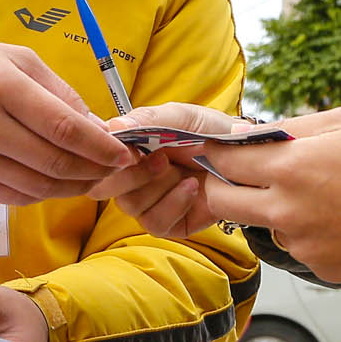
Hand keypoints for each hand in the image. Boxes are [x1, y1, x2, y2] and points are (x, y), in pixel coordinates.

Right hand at [0, 37, 134, 204]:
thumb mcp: (16, 58)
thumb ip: (59, 93)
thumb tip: (98, 128)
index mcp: (1, 87)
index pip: (64, 128)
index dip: (101, 146)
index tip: (126, 153)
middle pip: (55, 163)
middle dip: (95, 170)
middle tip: (117, 168)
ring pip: (39, 187)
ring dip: (75, 187)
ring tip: (94, 176)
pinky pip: (16, 196)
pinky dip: (45, 192)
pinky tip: (60, 180)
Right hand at [87, 102, 242, 236]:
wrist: (244, 158)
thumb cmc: (211, 133)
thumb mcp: (181, 117)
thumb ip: (148, 119)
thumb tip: (114, 126)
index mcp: (128, 149)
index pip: (96, 159)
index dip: (107, 158)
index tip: (131, 151)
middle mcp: (132, 177)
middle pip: (103, 188)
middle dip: (132, 175)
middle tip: (162, 159)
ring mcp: (148, 202)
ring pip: (130, 205)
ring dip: (159, 186)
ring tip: (184, 171)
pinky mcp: (168, 224)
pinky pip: (155, 222)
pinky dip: (174, 204)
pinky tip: (192, 188)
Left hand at [197, 107, 340, 284]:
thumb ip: (288, 126)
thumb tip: (247, 132)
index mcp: (290, 167)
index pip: (224, 161)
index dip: (217, 153)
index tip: (220, 149)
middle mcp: (286, 210)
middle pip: (221, 202)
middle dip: (223, 186)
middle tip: (244, 175)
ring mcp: (301, 243)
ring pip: (261, 225)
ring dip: (271, 210)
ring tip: (317, 196)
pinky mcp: (318, 268)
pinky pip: (295, 246)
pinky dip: (306, 233)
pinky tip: (339, 220)